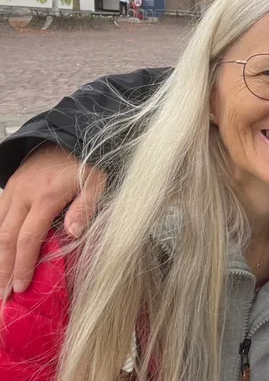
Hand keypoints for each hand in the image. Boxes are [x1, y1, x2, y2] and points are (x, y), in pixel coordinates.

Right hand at [0, 144, 104, 296]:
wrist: (71, 136)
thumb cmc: (88, 163)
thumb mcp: (97, 182)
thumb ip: (85, 207)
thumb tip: (74, 233)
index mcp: (46, 197)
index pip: (27, 238)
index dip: (22, 264)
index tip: (20, 286)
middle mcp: (23, 194)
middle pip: (5, 237)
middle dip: (1, 268)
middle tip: (1, 294)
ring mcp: (13, 189)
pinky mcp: (10, 186)